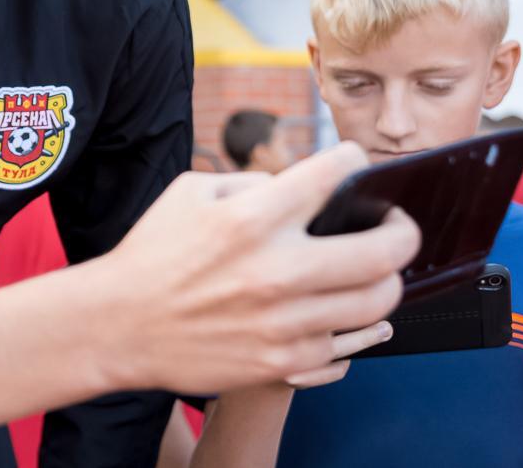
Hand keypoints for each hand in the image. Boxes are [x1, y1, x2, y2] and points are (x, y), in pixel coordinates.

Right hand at [85, 142, 418, 394]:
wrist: (119, 325)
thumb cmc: (154, 253)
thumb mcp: (191, 192)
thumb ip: (252, 184)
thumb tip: (303, 186)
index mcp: (252, 217)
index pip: (336, 175)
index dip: (355, 162)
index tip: (356, 166)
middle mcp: (276, 269)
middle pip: (385, 250)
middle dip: (403, 231)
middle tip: (396, 226)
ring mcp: (285, 321)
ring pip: (379, 302)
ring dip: (386, 281)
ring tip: (375, 272)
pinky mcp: (284, 361)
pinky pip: (351, 345)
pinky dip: (357, 325)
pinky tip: (347, 311)